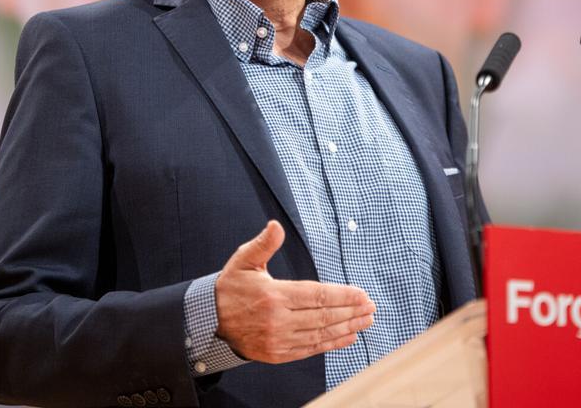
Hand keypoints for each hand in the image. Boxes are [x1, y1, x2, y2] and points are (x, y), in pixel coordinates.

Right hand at [214, 220, 374, 363]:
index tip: (362, 294)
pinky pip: (310, 349)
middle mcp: (278, 320)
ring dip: (347, 328)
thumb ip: (263, 244)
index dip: (343, 295)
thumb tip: (276, 226)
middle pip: (324, 316)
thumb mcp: (244, 260)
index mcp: (273, 296)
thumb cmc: (230, 287)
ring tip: (365, 321)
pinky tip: (347, 337)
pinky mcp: (277, 353)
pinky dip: (331, 344)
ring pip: (320, 334)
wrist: (209, 319)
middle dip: (351, 312)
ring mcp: (278, 340)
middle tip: (371, 307)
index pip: (317, 296)